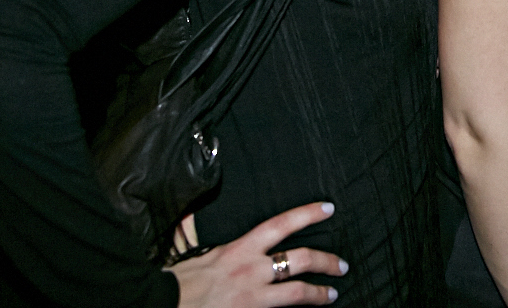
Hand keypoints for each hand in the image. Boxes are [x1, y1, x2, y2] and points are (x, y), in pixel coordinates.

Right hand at [170, 201, 346, 307]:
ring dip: (319, 293)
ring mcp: (253, 296)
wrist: (166, 306)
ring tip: (332, 294)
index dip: (307, 214)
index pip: (281, 224)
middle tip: (342, 264)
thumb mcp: (203, 253)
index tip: (328, 209)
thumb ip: (222, 243)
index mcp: (241, 248)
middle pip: (300, 259)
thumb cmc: (181, 281)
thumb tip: (220, 227)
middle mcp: (252, 270)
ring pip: (297, 292)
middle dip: (326, 261)